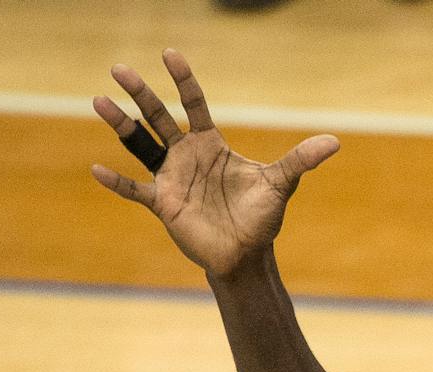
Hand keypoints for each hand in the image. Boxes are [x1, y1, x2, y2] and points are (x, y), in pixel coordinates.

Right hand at [91, 50, 338, 279]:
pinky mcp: (164, 203)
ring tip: (99, 100)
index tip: (171, 55)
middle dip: (140, 93)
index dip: (184, 81)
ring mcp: (171, 177)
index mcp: (211, 145)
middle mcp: (186, 156)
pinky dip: (117, 182)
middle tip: (119, 68)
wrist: (247, 254)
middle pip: (159, 117)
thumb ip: (301, 159)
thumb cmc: (261, 217)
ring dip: (121, 125)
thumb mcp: (281, 183)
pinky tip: (98, 170)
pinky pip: (135, 189)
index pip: (194, 105)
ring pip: (140, 145)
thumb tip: (335, 141)